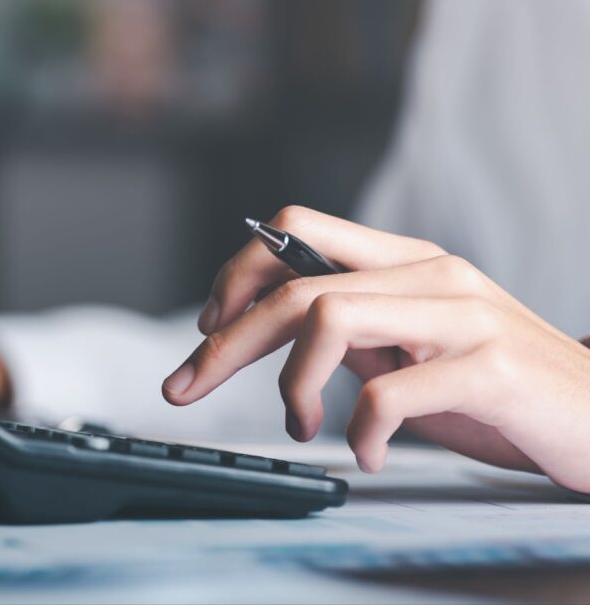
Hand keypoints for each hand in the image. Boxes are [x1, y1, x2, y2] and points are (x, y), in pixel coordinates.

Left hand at [163, 206, 589, 492]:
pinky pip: (388, 392)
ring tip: (301, 425)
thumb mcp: (413, 347)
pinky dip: (360, 433)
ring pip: (328, 318)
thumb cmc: (499, 389)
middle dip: (226, 341)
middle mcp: (430, 273)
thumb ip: (354, 329)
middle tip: (189, 386)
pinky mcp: (489, 367)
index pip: (297, 233)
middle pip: (295, 284)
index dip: (237, 274)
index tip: (207, 327)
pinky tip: (367, 454)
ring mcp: (462, 315)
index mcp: (406, 261)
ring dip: (292, 384)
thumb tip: (273, 328)